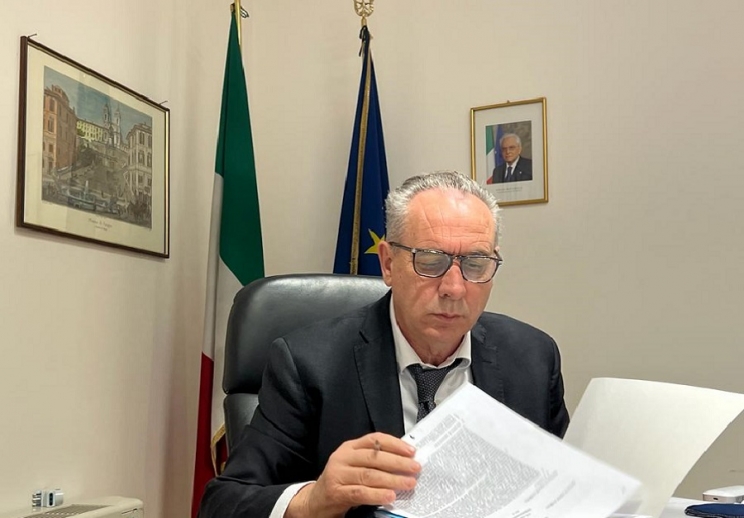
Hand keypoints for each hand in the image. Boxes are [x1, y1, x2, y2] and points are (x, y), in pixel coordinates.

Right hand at [286, 432, 419, 517]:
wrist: (316, 501)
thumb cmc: (342, 481)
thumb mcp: (355, 465)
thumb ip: (374, 461)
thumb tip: (405, 461)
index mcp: (349, 447)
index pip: (374, 439)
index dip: (394, 444)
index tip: (412, 451)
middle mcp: (342, 457)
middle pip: (374, 457)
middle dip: (398, 463)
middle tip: (415, 468)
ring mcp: (338, 474)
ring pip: (369, 475)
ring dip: (392, 479)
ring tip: (408, 483)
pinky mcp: (336, 492)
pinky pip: (360, 492)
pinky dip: (377, 494)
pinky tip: (390, 496)